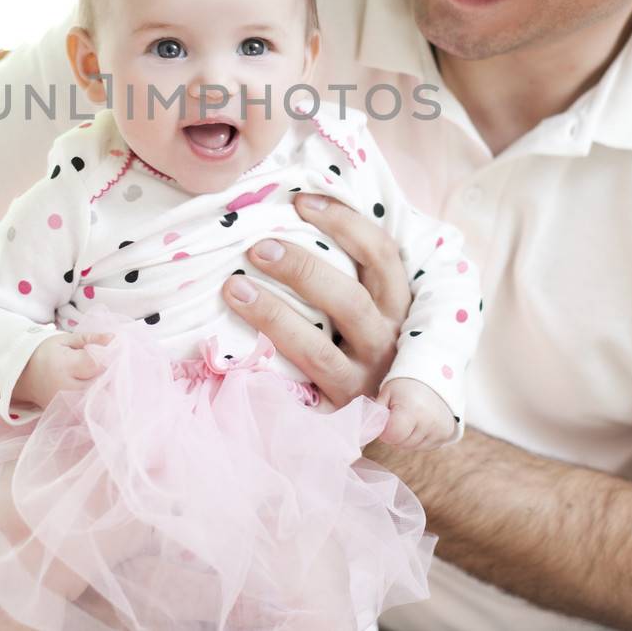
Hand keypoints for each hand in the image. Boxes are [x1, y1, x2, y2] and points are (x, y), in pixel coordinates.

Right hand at [13, 332, 111, 408]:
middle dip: (109, 377)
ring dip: (104, 391)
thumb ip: (91, 339)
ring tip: (103, 381)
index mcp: (63, 364)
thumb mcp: (66, 340)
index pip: (95, 365)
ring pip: (96, 400)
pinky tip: (95, 393)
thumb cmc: (47, 353)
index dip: (108, 360)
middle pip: (98, 385)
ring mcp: (63, 404)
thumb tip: (114, 338)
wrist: (23, 375)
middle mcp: (63, 387)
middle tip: (111, 369)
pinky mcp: (64, 414)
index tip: (111, 355)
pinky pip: (87, 411)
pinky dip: (95, 403)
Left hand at [221, 193, 407, 406]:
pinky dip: (271, 375)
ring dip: (275, 317)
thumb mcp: (375, 310)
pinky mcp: (337, 417)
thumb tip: (298, 207)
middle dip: (304, 270)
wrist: (392, 431)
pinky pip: (301, 396)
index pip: (381, 257)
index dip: (345, 223)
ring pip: (319, 350)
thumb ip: (350, 269)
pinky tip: (234, 356)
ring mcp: (361, 384)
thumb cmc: (368, 350)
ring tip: (234, 289)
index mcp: (398, 308)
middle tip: (258, 247)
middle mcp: (386, 344)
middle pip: (350, 301)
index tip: (300, 201)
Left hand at [377, 377, 455, 449]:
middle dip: (395, 434)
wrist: (434, 380)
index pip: (393, 435)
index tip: (387, 419)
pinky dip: (419, 439)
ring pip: (412, 447)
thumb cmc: (405, 387)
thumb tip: (369, 430)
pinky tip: (420, 424)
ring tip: (410, 419)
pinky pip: (425, 447)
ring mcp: (439, 430)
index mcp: (412, 409)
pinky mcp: (446, 435)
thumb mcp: (386, 393)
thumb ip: (376, 412)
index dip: (386, 430)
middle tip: (398, 417)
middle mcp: (428, 421)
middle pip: (401, 444)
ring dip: (406, 438)